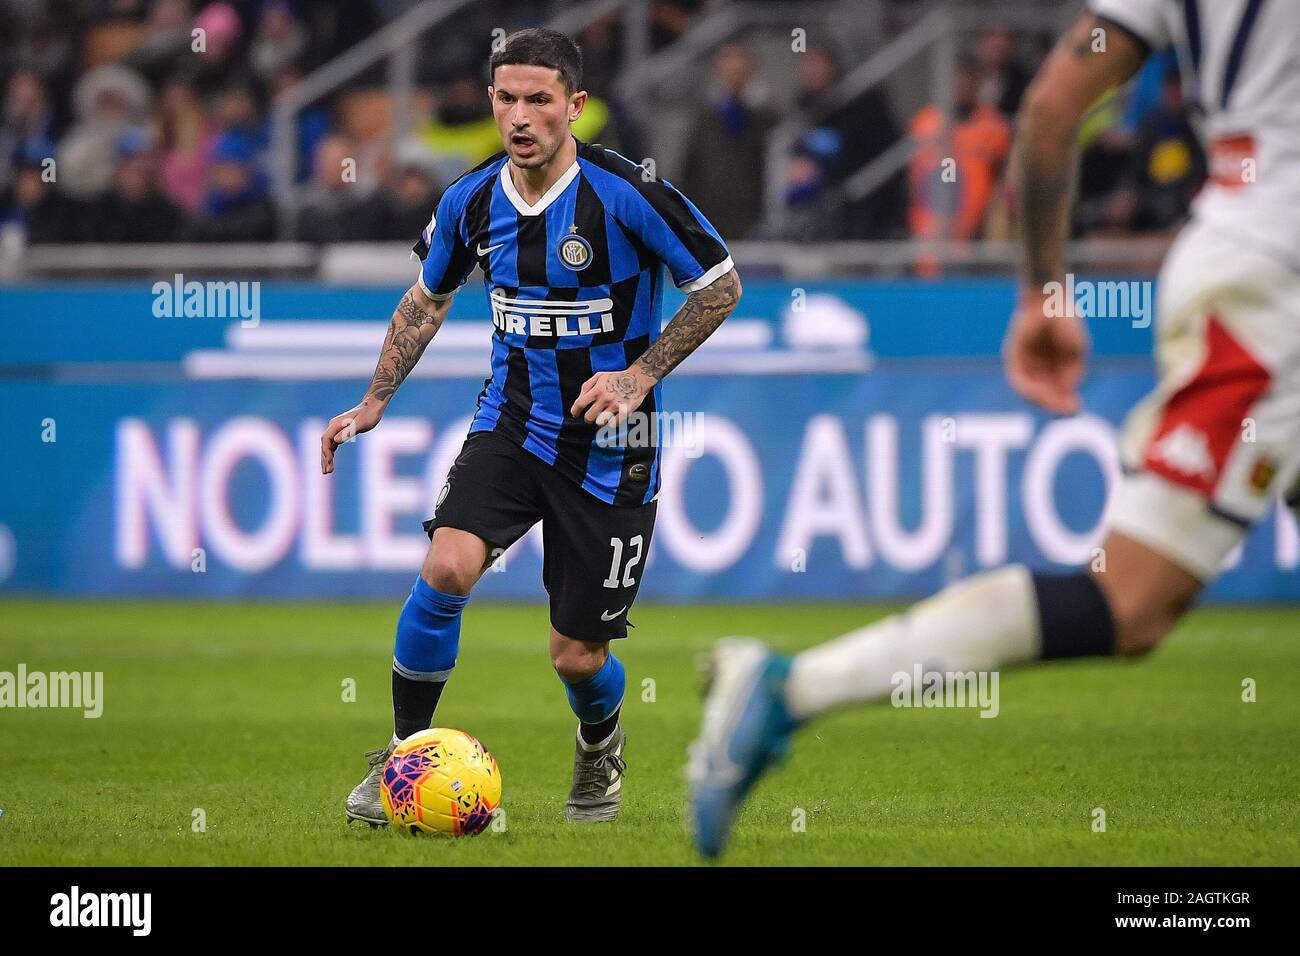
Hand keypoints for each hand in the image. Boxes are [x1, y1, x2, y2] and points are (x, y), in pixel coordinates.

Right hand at [320, 400, 383, 474]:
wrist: (373, 406)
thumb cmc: (369, 414)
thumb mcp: (361, 424)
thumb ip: (349, 431)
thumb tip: (335, 441)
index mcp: (336, 424)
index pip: (326, 439)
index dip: (326, 452)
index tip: (329, 462)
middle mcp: (334, 426)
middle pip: (325, 444)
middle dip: (325, 458)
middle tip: (326, 472)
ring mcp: (337, 429)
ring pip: (328, 446)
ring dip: (327, 458)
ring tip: (327, 472)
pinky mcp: (342, 432)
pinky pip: (333, 445)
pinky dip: (332, 454)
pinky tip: (331, 462)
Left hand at [570, 367, 654, 426]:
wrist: (637, 378)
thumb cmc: (616, 377)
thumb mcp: (599, 376)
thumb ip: (587, 386)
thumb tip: (579, 399)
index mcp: (597, 389)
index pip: (580, 403)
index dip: (575, 411)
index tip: (575, 414)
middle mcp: (605, 398)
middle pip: (589, 417)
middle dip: (588, 418)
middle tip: (591, 416)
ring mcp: (615, 406)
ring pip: (600, 422)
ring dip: (599, 421)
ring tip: (602, 417)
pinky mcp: (625, 412)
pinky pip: (612, 425)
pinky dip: (610, 423)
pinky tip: (611, 418)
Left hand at [1002, 287, 1088, 414]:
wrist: (1050, 299)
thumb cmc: (1067, 322)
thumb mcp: (1075, 351)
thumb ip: (1072, 372)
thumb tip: (1065, 392)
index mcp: (1054, 369)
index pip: (1057, 393)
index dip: (1065, 404)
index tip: (1076, 408)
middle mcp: (1038, 369)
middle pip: (1043, 395)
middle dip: (1054, 405)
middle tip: (1067, 411)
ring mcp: (1024, 365)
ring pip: (1030, 391)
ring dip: (1042, 400)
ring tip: (1054, 404)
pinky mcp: (1012, 358)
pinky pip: (1018, 380)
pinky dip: (1029, 389)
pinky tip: (1041, 393)